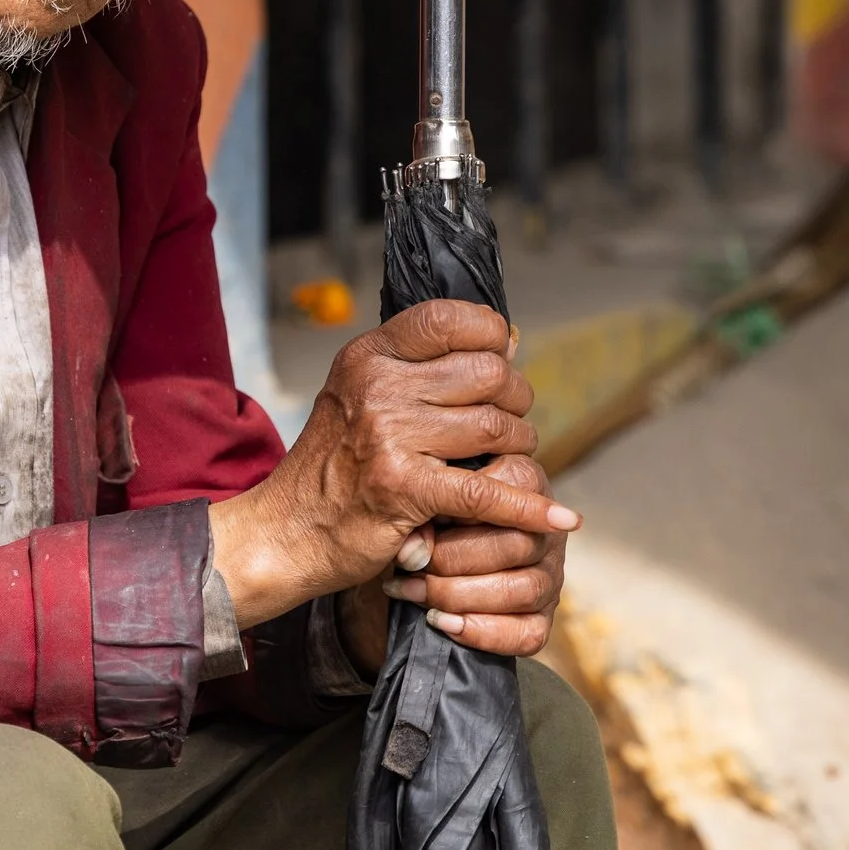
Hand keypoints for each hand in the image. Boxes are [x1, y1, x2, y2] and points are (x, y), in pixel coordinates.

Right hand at [210, 300, 579, 628]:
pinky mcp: (406, 489)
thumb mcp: (362, 395)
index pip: (448, 318)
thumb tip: (509, 337)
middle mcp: (378, 388)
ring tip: (508, 459)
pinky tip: (560, 518)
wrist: (288, 531)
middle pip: (488, 373)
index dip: (490, 334)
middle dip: (514, 398)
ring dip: (518, 447)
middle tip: (508, 420)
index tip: (500, 356)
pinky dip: (530, 508)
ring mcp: (390, 437)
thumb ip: (423, 367)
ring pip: (496, 427)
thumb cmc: (334, 464)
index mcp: (368, 356)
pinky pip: (488, 492)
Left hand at [379, 453, 565, 656]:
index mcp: (525, 480)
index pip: (509, 494)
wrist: (428, 557)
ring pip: (522, 590)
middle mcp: (547, 528)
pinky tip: (444, 623)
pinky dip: (483, 633)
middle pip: (516, 544)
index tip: (425, 520)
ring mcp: (550, 574)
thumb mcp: (427, 494)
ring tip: (415, 594)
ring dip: (460, 597)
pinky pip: (528, 634)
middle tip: (410, 564)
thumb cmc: (429, 513)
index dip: (463, 512)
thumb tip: (415, 552)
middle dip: (454, 559)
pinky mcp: (544, 616)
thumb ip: (427, 509)